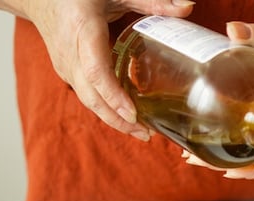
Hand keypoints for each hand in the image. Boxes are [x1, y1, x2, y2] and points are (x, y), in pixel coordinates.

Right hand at [23, 0, 194, 140]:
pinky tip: (127, 117)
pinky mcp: (67, 72)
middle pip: (91, 96)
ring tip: (141, 132)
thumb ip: (152, 1)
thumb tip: (188, 7)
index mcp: (83, 29)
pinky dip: (106, 108)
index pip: (96, 71)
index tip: (134, 114)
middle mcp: (71, 53)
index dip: (114, 96)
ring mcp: (65, 65)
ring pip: (88, 100)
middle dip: (118, 120)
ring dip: (113, 120)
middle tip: (146, 134)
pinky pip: (87, 95)